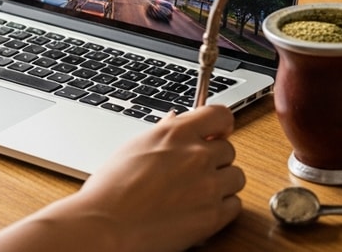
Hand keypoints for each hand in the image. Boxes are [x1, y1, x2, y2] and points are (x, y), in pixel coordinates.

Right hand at [67, 105, 243, 250]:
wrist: (106, 226)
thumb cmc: (110, 190)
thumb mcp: (134, 147)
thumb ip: (163, 132)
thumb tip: (177, 121)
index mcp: (176, 133)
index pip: (220, 115)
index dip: (221, 125)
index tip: (218, 132)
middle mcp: (196, 155)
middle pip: (229, 149)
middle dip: (215, 159)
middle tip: (196, 171)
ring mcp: (208, 186)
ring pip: (236, 177)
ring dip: (222, 183)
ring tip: (198, 192)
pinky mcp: (213, 216)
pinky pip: (234, 205)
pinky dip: (222, 207)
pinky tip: (201, 209)